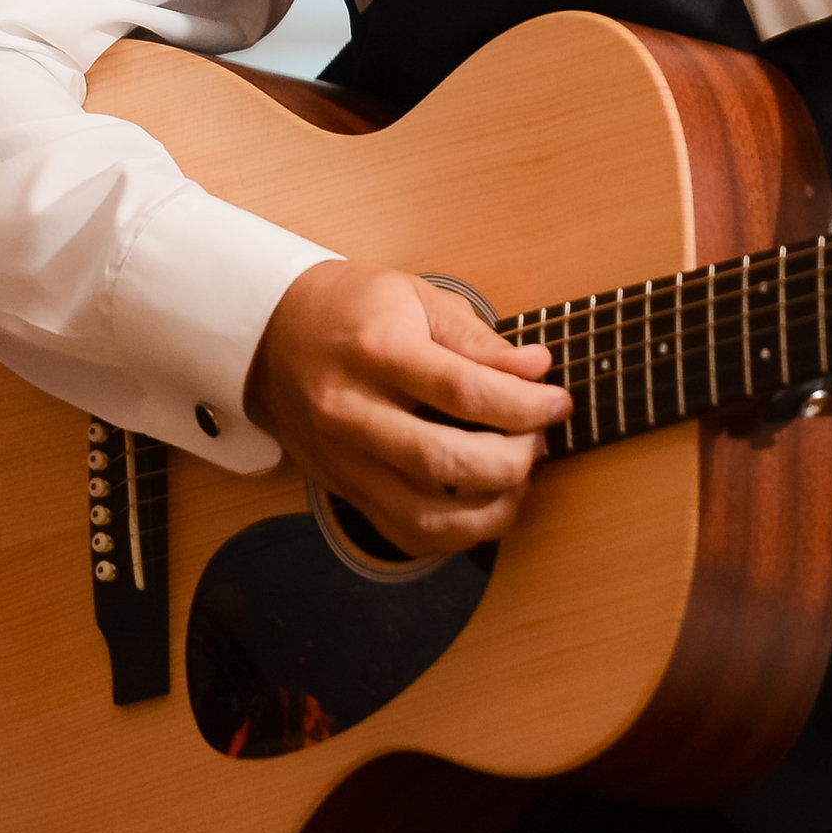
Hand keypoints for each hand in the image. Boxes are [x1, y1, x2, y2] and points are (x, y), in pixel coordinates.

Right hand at [243, 259, 566, 557]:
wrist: (273, 333)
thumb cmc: (353, 309)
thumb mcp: (416, 298)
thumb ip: (478, 339)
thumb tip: (536, 369)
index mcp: (377, 351)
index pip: (464, 391)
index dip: (524, 405)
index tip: (557, 402)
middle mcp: (352, 411)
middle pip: (445, 461)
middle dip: (512, 460)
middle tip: (537, 440)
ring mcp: (343, 459)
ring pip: (425, 516)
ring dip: (489, 510)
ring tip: (517, 479)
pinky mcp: (341, 489)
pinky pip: (404, 535)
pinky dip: (454, 535)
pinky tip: (481, 506)